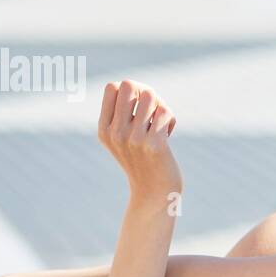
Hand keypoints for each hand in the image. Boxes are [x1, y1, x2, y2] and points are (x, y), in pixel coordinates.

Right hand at [98, 79, 181, 201]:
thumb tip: (137, 85)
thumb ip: (123, 113)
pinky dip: (171, 120)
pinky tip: (168, 135)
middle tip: (153, 111)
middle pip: (129, 85)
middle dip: (146, 91)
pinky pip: (165, 112)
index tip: (139, 107)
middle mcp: (115, 133)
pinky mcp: (154, 144)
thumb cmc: (143, 159)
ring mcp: (133, 139)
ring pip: (150, 95)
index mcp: (104, 129)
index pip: (112, 87)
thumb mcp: (123, 138)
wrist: (154, 192)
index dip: (131, 90)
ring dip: (161, 105)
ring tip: (161, 123)